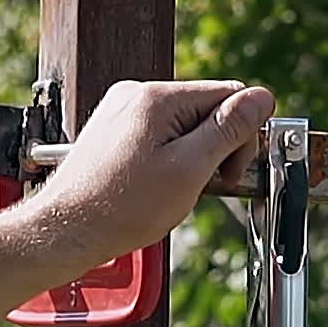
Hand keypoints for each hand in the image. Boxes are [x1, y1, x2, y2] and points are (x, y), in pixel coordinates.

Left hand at [0, 79, 274, 326]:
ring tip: (170, 191)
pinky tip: (153, 188)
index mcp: (157, 98)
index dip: (240, 137)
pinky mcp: (113, 132)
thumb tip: (262, 98)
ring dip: (190, 159)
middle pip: (205, 110)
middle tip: (200, 187)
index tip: (229, 174)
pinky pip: (158, 137)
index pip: (229, 95)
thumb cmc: (121, 209)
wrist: (65, 231)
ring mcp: (121, 112)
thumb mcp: (189, 170)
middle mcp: (137, 95)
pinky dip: (167, 162)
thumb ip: (228, 130)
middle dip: (213, 149)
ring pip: (183, 127)